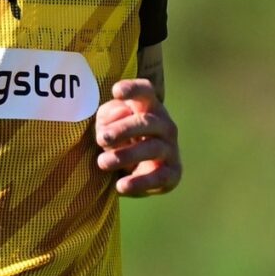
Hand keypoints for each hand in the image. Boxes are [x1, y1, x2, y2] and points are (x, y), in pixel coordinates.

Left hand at [94, 80, 180, 196]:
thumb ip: (107, 117)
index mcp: (149, 108)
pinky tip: (121, 186)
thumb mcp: (107, 125)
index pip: (146, 92)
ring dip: (126, 155)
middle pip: (146, 122)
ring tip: (102, 163)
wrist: (137, 172)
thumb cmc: (119, 140)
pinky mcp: (172, 173)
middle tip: (102, 138)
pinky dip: (140, 182)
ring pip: (152, 148)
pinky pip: (159, 177)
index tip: (116, 91)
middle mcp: (164, 125)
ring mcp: (171, 149)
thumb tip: (114, 118)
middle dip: (123, 129)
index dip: (133, 89)